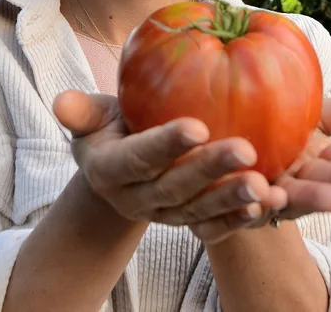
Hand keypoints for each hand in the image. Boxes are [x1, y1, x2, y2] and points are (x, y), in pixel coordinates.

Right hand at [52, 90, 276, 242]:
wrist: (123, 167)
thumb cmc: (113, 127)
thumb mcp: (93, 118)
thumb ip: (80, 111)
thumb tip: (61, 102)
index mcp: (110, 171)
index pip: (138, 157)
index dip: (165, 145)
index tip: (197, 126)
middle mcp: (137, 199)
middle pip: (175, 187)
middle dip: (210, 170)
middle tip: (246, 150)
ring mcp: (164, 215)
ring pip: (199, 211)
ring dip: (232, 200)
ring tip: (265, 186)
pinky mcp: (189, 223)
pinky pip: (215, 227)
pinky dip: (241, 219)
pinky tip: (269, 204)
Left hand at [188, 94, 330, 239]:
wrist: (215, 143)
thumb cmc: (271, 118)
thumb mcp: (313, 108)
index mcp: (321, 153)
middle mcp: (301, 177)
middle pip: (328, 180)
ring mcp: (272, 194)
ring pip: (295, 198)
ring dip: (314, 199)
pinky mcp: (239, 207)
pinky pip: (247, 207)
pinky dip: (260, 203)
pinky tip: (270, 196)